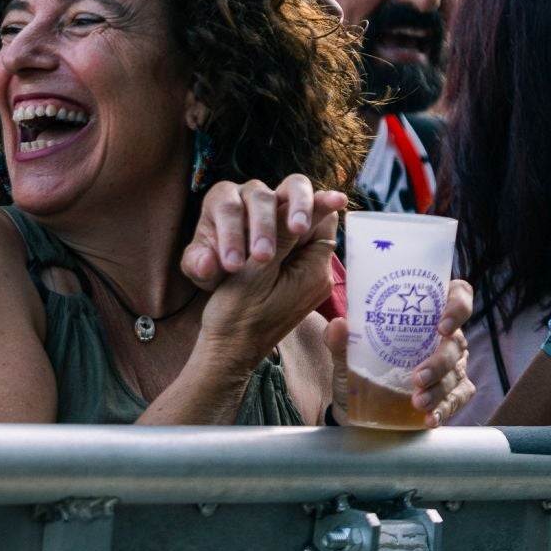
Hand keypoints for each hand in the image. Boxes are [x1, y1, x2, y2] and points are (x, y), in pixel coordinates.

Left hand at [183, 176, 347, 287]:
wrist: (243, 270)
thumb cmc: (220, 266)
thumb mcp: (204, 271)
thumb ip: (199, 266)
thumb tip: (205, 263)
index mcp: (222, 200)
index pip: (227, 209)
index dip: (230, 235)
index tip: (232, 265)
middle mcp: (251, 192)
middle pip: (260, 197)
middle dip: (262, 227)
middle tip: (262, 257)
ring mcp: (280, 196)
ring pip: (292, 187)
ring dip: (297, 206)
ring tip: (298, 229)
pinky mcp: (303, 206)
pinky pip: (316, 197)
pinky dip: (325, 198)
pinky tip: (339, 202)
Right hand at [194, 181, 341, 364]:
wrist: (227, 353)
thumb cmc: (237, 315)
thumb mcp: (259, 268)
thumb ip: (287, 232)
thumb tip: (321, 200)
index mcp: (314, 271)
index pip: (323, 221)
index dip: (307, 205)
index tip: (296, 198)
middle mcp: (315, 276)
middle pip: (311, 228)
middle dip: (287, 218)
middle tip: (263, 223)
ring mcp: (302, 283)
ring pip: (295, 240)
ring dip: (275, 233)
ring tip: (250, 245)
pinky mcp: (288, 288)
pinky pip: (285, 256)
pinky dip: (270, 248)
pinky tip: (250, 254)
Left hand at [325, 279, 474, 427]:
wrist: (354, 403)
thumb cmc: (359, 364)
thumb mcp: (346, 352)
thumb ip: (340, 339)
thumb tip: (338, 324)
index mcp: (425, 316)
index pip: (456, 296)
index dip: (457, 306)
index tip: (441, 326)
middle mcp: (443, 338)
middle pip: (456, 343)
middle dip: (439, 361)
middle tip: (417, 377)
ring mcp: (452, 365)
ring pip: (457, 373)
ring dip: (439, 389)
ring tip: (419, 402)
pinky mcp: (451, 392)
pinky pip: (458, 399)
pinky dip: (444, 409)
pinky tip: (430, 418)